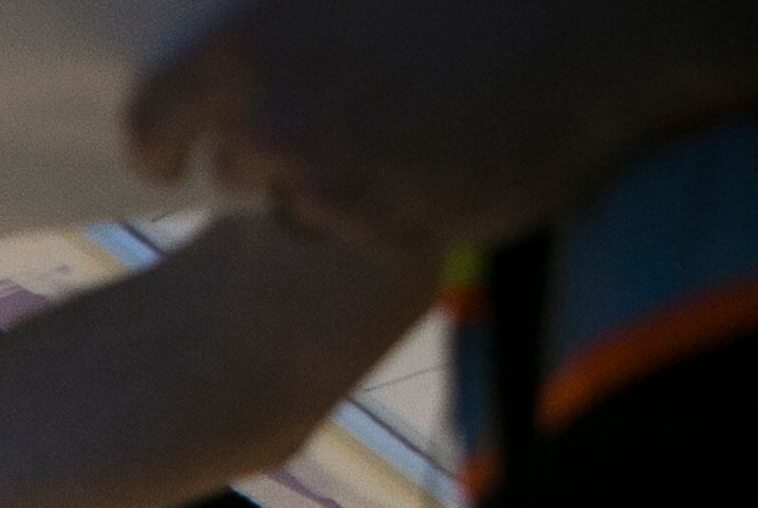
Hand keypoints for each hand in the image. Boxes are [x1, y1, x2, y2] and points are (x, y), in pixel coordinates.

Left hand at [126, 0, 656, 252]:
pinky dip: (400, 201)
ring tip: (411, 120)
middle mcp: (279, 131)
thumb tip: (263, 25)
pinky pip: (375, 228)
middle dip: (271, 147)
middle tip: (336, 109)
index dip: (156, 142)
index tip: (163, 156)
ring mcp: (341, 191)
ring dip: (340, 177)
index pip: (151, 124)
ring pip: (308, 204)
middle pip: (239, 166)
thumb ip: (288, 15)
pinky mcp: (399, 235)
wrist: (605, 24)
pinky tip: (454, 148)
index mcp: (251, 51)